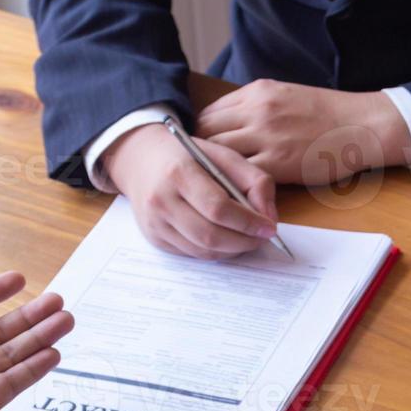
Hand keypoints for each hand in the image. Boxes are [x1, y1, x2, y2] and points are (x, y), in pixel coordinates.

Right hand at [102, 122, 278, 258]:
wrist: (141, 160)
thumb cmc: (188, 157)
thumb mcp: (224, 155)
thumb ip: (254, 181)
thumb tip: (268, 217)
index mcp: (179, 172)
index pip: (218, 208)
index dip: (248, 222)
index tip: (269, 228)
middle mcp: (162, 200)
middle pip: (210, 235)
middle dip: (244, 242)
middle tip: (262, 238)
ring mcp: (155, 223)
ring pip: (203, 250)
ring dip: (232, 250)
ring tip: (247, 239)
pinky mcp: (155, 238)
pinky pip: (192, 254)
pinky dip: (215, 251)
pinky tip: (226, 240)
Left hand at [196, 80, 410, 184]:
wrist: (361, 126)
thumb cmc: (328, 115)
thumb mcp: (285, 96)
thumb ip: (254, 108)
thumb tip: (227, 126)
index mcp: (256, 93)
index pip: (208, 113)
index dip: (202, 135)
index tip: (204, 151)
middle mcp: (256, 111)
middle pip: (206, 134)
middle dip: (203, 155)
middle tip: (206, 173)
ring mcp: (267, 137)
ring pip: (220, 155)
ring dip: (216, 173)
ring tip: (219, 185)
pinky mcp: (279, 162)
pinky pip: (243, 175)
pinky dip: (236, 186)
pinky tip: (238, 194)